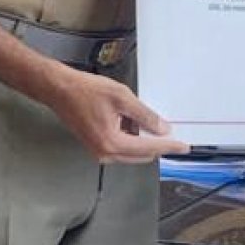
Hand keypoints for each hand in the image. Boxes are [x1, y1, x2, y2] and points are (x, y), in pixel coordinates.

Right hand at [46, 67, 189, 162]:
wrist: (60, 90)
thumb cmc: (87, 90)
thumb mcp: (122, 98)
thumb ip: (145, 116)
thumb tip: (163, 129)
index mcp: (112, 143)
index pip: (149, 148)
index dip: (169, 146)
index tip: (184, 146)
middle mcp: (105, 154)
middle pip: (141, 154)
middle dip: (157, 144)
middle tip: (170, 130)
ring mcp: (99, 152)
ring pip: (131, 151)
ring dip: (142, 138)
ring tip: (141, 115)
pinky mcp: (96, 146)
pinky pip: (121, 146)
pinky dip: (130, 135)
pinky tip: (128, 118)